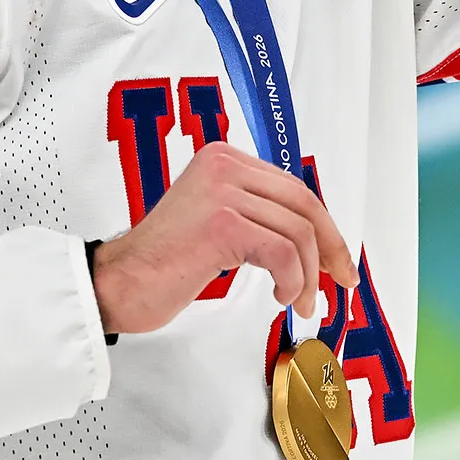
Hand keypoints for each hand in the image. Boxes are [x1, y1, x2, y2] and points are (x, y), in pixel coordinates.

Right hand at [91, 143, 357, 334]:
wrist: (119, 283)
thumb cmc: (164, 262)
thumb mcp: (215, 220)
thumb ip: (256, 213)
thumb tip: (313, 237)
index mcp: (223, 158)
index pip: (293, 187)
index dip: (324, 226)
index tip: (337, 258)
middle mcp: (223, 165)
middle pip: (303, 203)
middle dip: (329, 247)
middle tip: (341, 281)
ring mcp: (221, 192)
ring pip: (296, 231)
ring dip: (307, 275)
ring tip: (297, 301)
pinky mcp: (221, 224)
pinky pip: (282, 252)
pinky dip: (292, 280)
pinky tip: (281, 295)